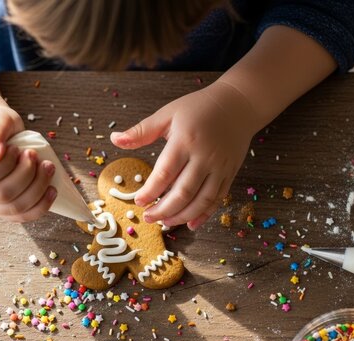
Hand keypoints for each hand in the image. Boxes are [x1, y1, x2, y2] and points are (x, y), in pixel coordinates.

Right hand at [0, 104, 56, 221]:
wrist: (0, 131)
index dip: (6, 164)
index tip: (16, 148)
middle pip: (1, 194)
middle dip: (26, 175)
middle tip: (34, 155)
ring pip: (13, 208)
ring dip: (37, 188)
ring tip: (47, 167)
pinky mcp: (0, 209)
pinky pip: (20, 216)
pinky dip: (40, 206)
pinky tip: (51, 191)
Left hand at [111, 81, 257, 229]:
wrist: (238, 104)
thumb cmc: (199, 108)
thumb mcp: (168, 114)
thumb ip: (141, 131)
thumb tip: (115, 139)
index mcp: (185, 140)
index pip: (165, 173)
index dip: (150, 191)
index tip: (139, 201)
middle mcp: (205, 156)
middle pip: (183, 193)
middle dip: (163, 210)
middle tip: (148, 217)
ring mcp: (220, 167)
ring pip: (202, 201)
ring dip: (182, 216)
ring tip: (165, 222)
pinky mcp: (230, 173)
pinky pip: (218, 199)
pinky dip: (204, 215)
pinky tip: (190, 223)